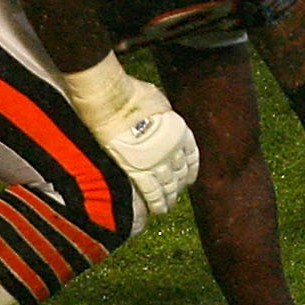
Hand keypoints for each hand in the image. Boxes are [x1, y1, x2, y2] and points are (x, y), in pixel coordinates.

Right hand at [99, 70, 199, 220]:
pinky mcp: (138, 171)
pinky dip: (156, 203)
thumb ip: (163, 114)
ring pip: (168, 186)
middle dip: (178, 185)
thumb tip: (160, 115)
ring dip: (169, 197)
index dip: (190, 169)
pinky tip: (158, 209)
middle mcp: (174, 148)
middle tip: (176, 194)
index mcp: (180, 131)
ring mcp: (157, 161)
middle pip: (180, 173)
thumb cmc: (131, 95)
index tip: (188, 177)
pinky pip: (151, 192)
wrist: (112, 102)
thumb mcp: (159, 101)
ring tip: (167, 205)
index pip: (191, 156)